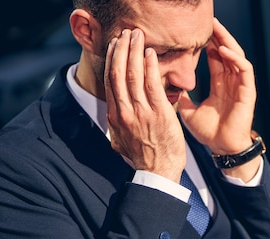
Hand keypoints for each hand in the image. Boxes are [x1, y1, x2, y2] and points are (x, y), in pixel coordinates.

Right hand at [104, 28, 185, 182]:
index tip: (116, 46)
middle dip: (121, 49)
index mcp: (115, 117)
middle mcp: (125, 111)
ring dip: (134, 51)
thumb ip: (116, 126)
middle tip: (126, 34)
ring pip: (133, 74)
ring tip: (137, 36)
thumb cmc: (143, 159)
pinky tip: (150, 53)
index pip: (110, 81)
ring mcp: (141, 112)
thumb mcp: (121, 142)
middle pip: (118, 72)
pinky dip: (150, 66)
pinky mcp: (159, 113)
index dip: (112, 60)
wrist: (158, 173)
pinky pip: (152, 84)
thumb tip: (113, 115)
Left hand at [177, 18, 256, 157]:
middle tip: (205, 21)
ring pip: (236, 55)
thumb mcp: (188, 111)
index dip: (206, 43)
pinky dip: (235, 58)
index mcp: (220, 84)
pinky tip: (223, 49)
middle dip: (217, 35)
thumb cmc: (208, 133)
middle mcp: (231, 82)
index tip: (193, 31)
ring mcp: (241, 86)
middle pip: (226, 51)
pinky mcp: (248, 92)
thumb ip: (181, 98)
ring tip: (215, 28)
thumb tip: (165, 90)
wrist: (221, 148)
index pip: (214, 57)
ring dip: (227, 40)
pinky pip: (245, 69)